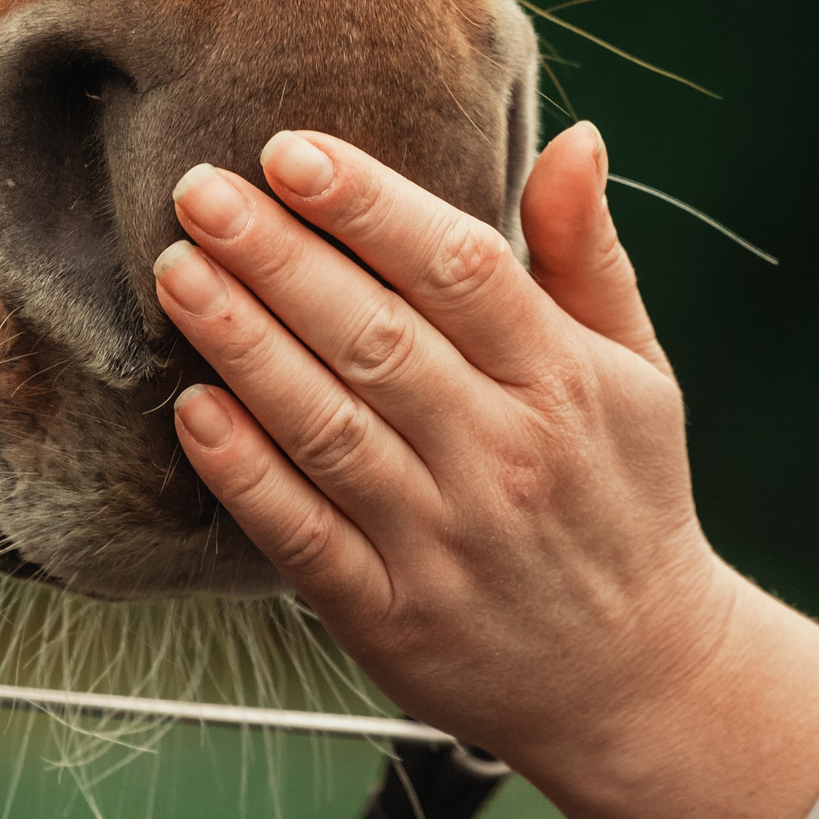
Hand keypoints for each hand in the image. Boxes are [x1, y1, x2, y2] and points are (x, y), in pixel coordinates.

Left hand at [151, 123, 818, 818]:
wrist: (642, 682)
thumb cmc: (626, 503)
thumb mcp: (637, 373)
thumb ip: (587, 256)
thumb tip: (575, 137)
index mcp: (564, 381)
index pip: (460, 267)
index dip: (370, 204)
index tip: (290, 151)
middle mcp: (505, 456)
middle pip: (377, 337)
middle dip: (279, 258)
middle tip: (200, 193)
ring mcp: (445, 541)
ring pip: (329, 428)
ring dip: (244, 346)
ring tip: (177, 273)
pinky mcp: (392, 616)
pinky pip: (304, 536)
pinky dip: (245, 472)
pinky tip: (192, 411)